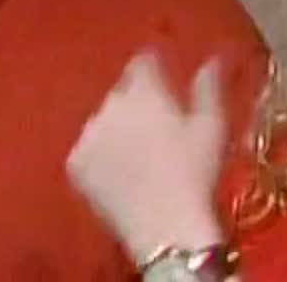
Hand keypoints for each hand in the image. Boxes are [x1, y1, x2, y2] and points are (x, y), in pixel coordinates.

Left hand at [67, 52, 226, 261]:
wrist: (165, 227)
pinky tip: (119, 175)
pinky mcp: (74, 164)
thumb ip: (208, 87)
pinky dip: (99, 158)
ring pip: (102, 122)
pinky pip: (87, 151)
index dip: (152, 69)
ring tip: (136, 156)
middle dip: (135, 104)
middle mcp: (110, 104)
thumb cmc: (196, 174)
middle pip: (120, 93)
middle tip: (155, 129)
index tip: (161, 80)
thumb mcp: (212, 127)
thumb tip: (212, 59)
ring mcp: (88, 134)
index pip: (142, 62)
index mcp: (144, 90)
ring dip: (115, 130)